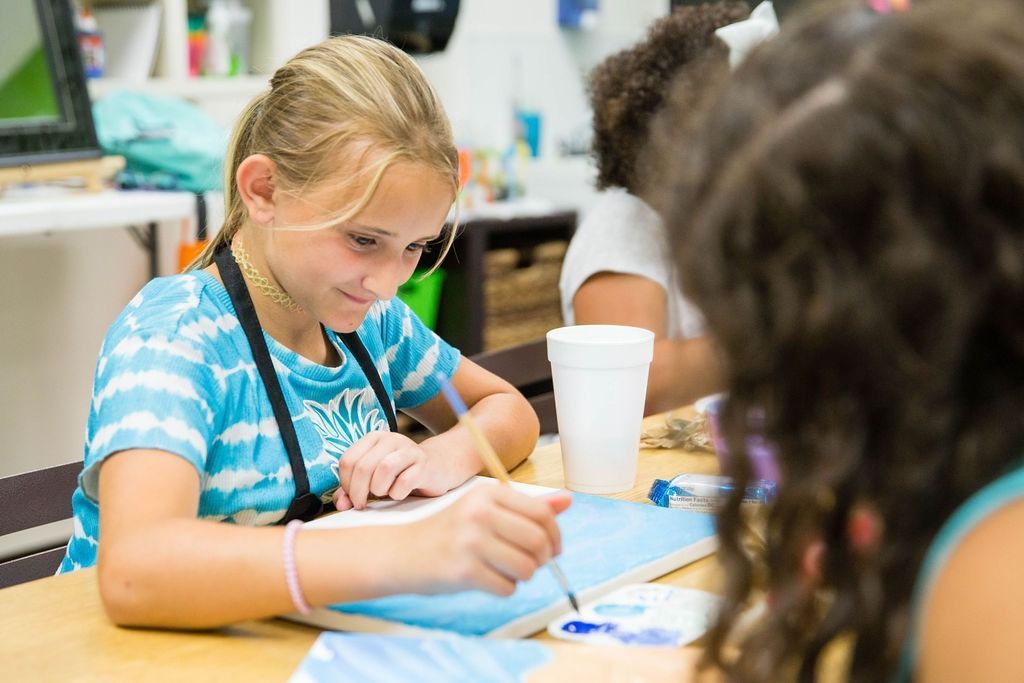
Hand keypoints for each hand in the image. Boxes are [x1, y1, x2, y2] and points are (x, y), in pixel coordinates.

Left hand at [335, 432, 454, 509]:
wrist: (437, 467)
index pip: (347, 461)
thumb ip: (353, 489)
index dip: (345, 484)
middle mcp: (390, 439)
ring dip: (379, 489)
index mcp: (373, 438)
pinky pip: (405, 481)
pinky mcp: (424, 464)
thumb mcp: (373, 478)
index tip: (353, 496)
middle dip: (358, 492)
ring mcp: (408, 450)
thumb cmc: (400, 474)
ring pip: (384, 469)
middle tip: (362, 504)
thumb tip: (341, 504)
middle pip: (363, 467)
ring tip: (383, 494)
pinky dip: (398, 493)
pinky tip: (400, 493)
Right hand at [407, 484, 572, 596]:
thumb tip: (568, 501)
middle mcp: (480, 514)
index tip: (552, 549)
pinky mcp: (463, 571)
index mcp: (488, 494)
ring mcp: (470, 542)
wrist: (403, 552)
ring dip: (522, 575)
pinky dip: (503, 588)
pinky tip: (487, 579)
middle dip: (542, 559)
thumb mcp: (486, 510)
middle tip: (530, 563)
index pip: (543, 514)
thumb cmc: (450, 531)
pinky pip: (507, 587)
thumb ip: (526, 507)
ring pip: (526, 567)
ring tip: (505, 570)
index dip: (555, 536)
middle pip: (538, 541)